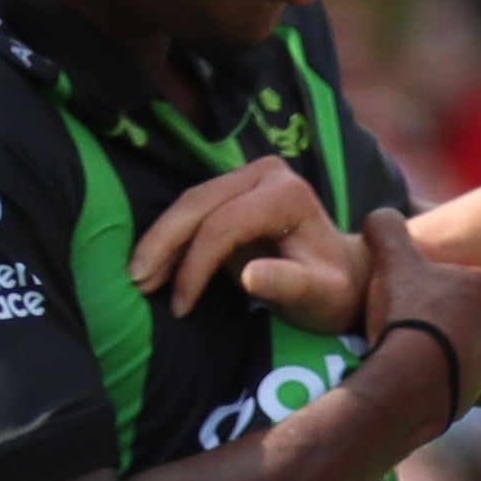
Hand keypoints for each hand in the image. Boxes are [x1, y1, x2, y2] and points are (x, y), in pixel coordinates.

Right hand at [130, 158, 359, 325]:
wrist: (344, 275)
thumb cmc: (334, 290)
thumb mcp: (320, 296)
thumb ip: (288, 283)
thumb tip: (249, 277)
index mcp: (287, 195)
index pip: (225, 224)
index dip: (196, 264)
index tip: (180, 305)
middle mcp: (266, 174)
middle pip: (199, 204)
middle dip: (163, 244)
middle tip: (136, 283)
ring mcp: (248, 178)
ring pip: (189, 204)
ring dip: (160, 241)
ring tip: (138, 279)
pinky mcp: (233, 190)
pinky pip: (193, 210)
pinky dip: (170, 239)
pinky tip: (153, 266)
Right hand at [358, 233, 480, 425]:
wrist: (404, 384)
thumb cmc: (407, 314)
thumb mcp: (393, 262)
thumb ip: (389, 232)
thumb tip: (381, 218)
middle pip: (478, 322)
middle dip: (455, 322)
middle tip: (421, 320)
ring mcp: (479, 371)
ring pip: (460, 355)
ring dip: (439, 352)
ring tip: (400, 348)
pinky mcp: (460, 402)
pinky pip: (445, 385)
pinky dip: (428, 381)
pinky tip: (400, 376)